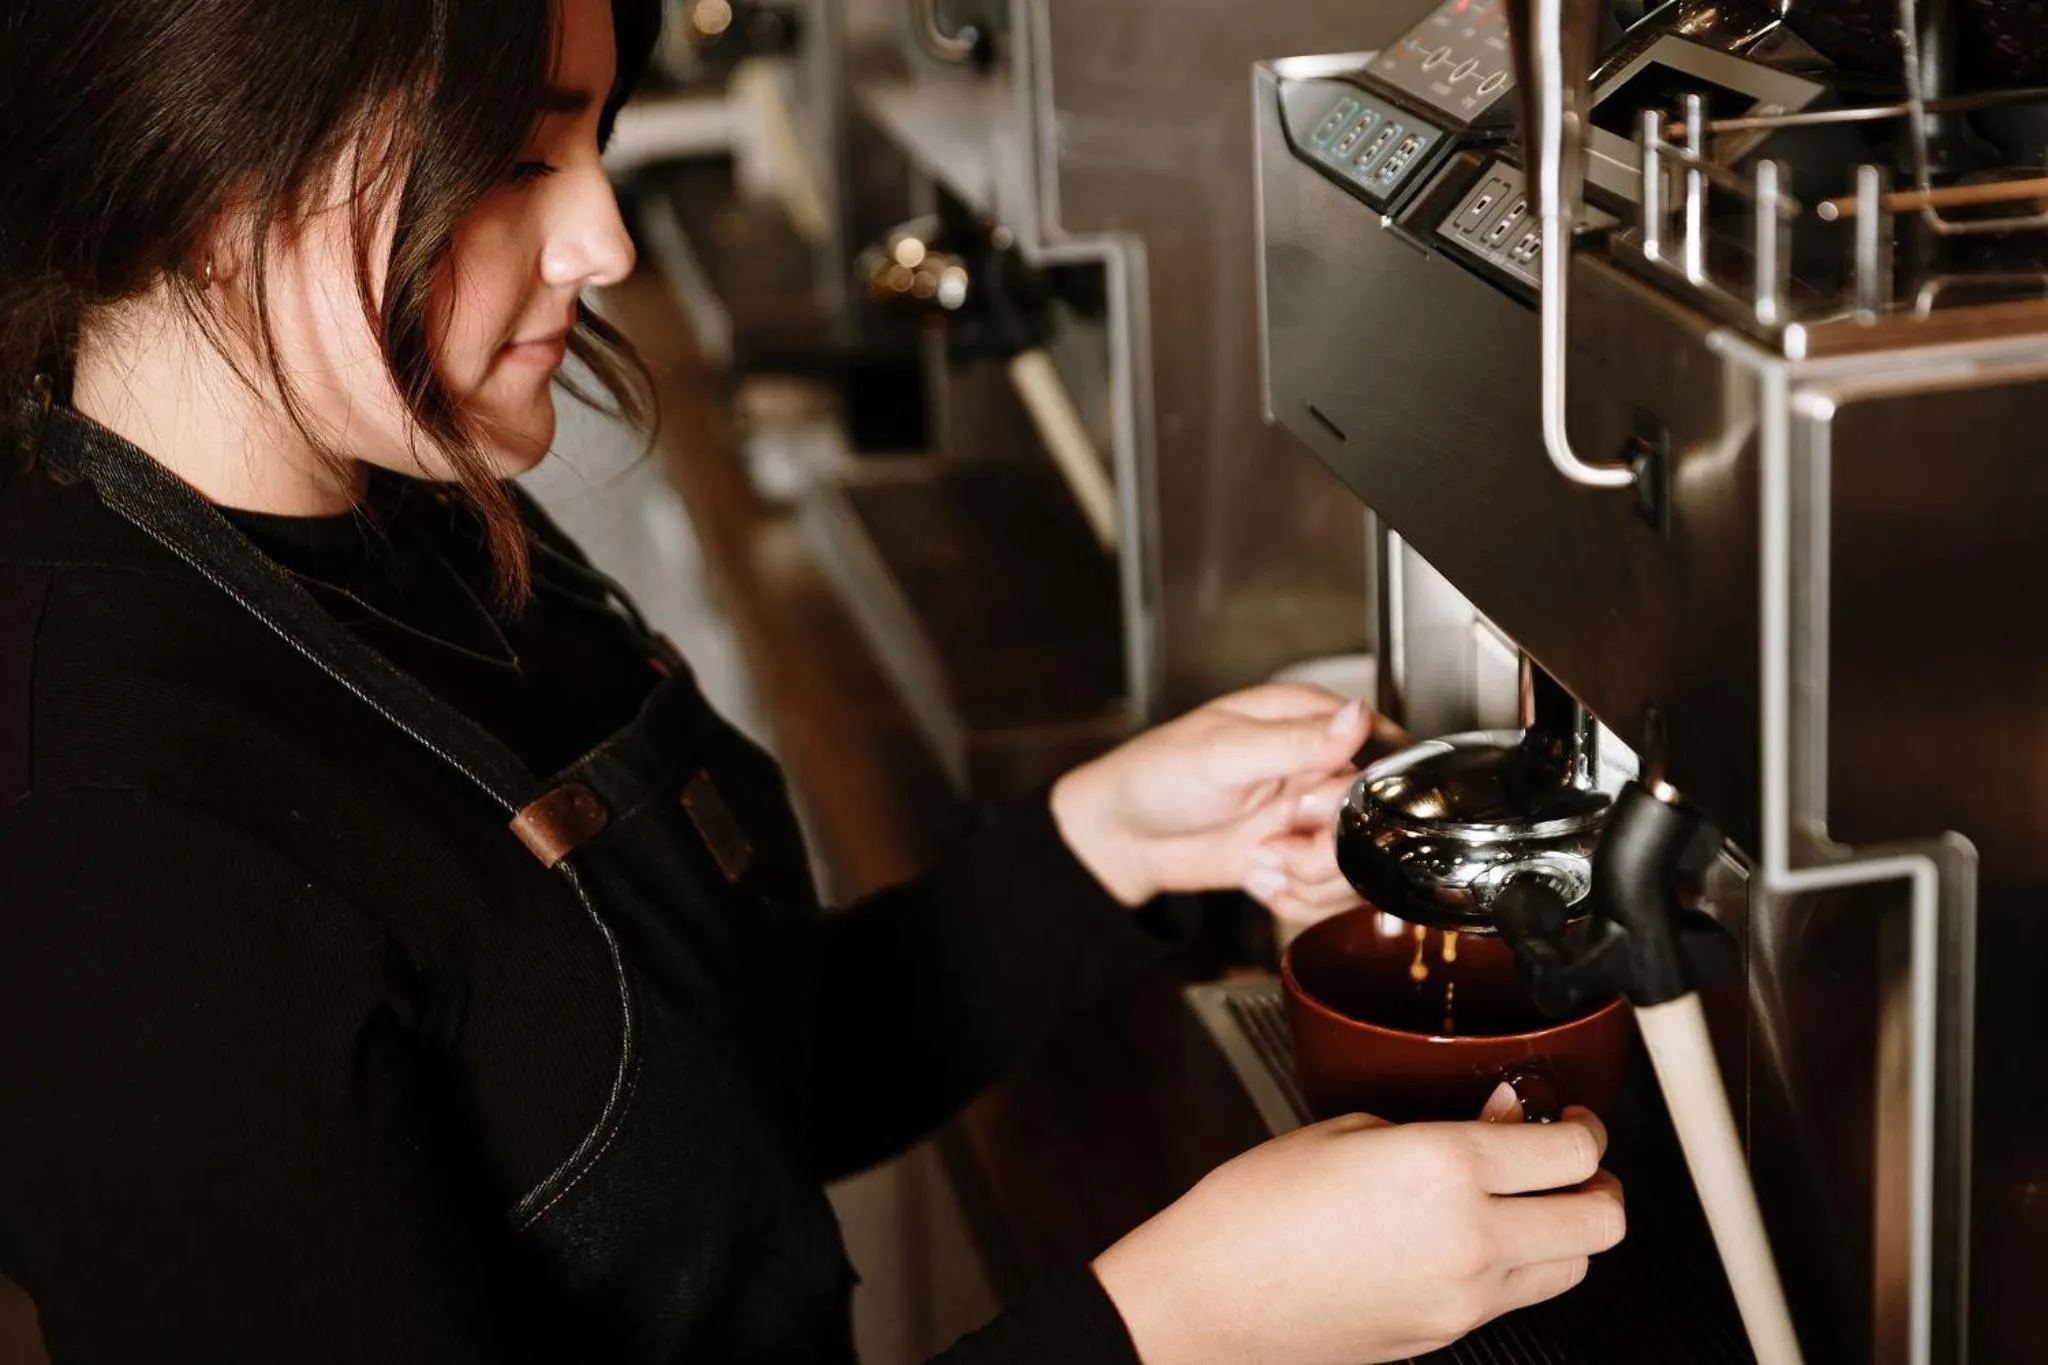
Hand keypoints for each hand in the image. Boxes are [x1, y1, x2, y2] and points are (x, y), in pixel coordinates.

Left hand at [1049, 684, 1377, 916]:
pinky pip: (1332, 895)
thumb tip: (1357, 718)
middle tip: (1275, 841)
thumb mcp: (1224, 754)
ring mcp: (1310, 817)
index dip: (1356, 790)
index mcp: (1305, 721)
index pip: (1377, 751)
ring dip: (1310, 878)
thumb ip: (1296, 742)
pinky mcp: (1299, 859)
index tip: (1311, 805)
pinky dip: (1298, 900)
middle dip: (1326, 845)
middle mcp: (1316, 768)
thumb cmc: (1156, 776)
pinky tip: (1261, 880)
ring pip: (1358, 864)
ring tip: (1262, 859)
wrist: (1121, 840)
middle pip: (1373, 818)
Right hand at [1092, 1099, 1624, 1364]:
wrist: (1210, 1299)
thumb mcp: (1346, 1131)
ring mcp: (1464, 1299)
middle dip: (1598, 1185)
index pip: (1570, 1153)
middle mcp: (1470, 1239)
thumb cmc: (1255, 1210)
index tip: (1570, 1120)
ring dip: (1567, 1231)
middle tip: (1571, 1162)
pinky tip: (1477, 1239)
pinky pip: (1517, 1298)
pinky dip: (1520, 1266)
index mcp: (1442, 1168)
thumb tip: (1500, 1120)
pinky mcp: (1446, 1336)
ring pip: (1571, 1268)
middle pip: (1599, 1221)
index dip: (1583, 1130)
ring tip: (1531, 1203)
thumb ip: (1438, 1123)